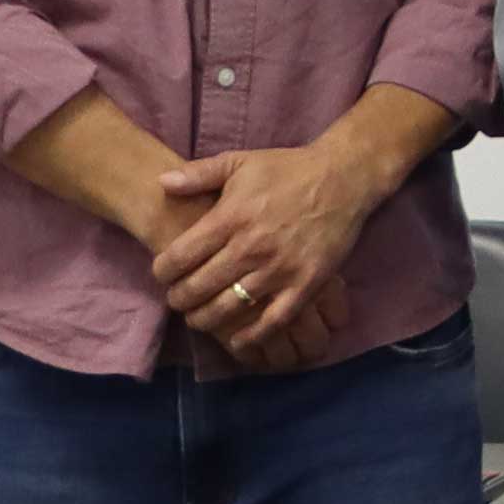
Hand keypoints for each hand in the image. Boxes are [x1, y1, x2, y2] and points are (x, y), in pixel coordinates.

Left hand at [147, 130, 383, 368]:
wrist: (342, 178)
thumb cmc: (287, 169)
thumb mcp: (239, 162)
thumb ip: (198, 173)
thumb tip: (161, 183)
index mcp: (230, 218)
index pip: (179, 257)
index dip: (162, 272)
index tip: (162, 274)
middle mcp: (251, 247)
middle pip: (198, 287)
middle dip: (179, 299)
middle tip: (177, 299)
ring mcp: (280, 269)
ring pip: (229, 308)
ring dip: (206, 319)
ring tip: (199, 318)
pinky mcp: (307, 283)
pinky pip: (275, 320)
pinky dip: (253, 336)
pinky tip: (238, 341)